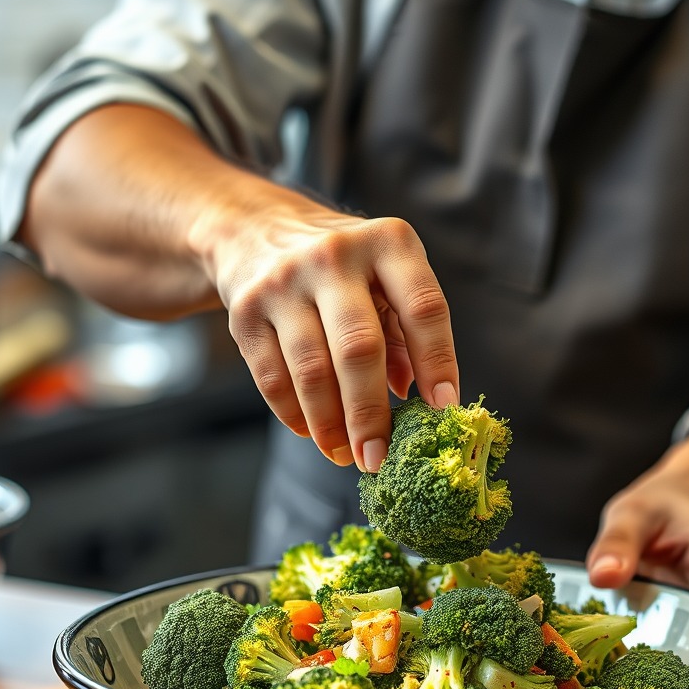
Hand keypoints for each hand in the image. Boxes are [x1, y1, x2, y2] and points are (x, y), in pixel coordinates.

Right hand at [192, 190, 459, 473]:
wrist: (253, 229)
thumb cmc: (344, 267)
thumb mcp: (385, 279)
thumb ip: (406, 332)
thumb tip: (410, 393)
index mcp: (388, 242)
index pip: (424, 308)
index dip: (438, 361)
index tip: (444, 409)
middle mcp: (335, 256)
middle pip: (359, 348)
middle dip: (370, 413)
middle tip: (379, 459)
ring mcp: (283, 282)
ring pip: (312, 370)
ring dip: (331, 425)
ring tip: (346, 456)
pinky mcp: (245, 311)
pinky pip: (272, 377)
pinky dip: (296, 415)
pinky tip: (314, 434)